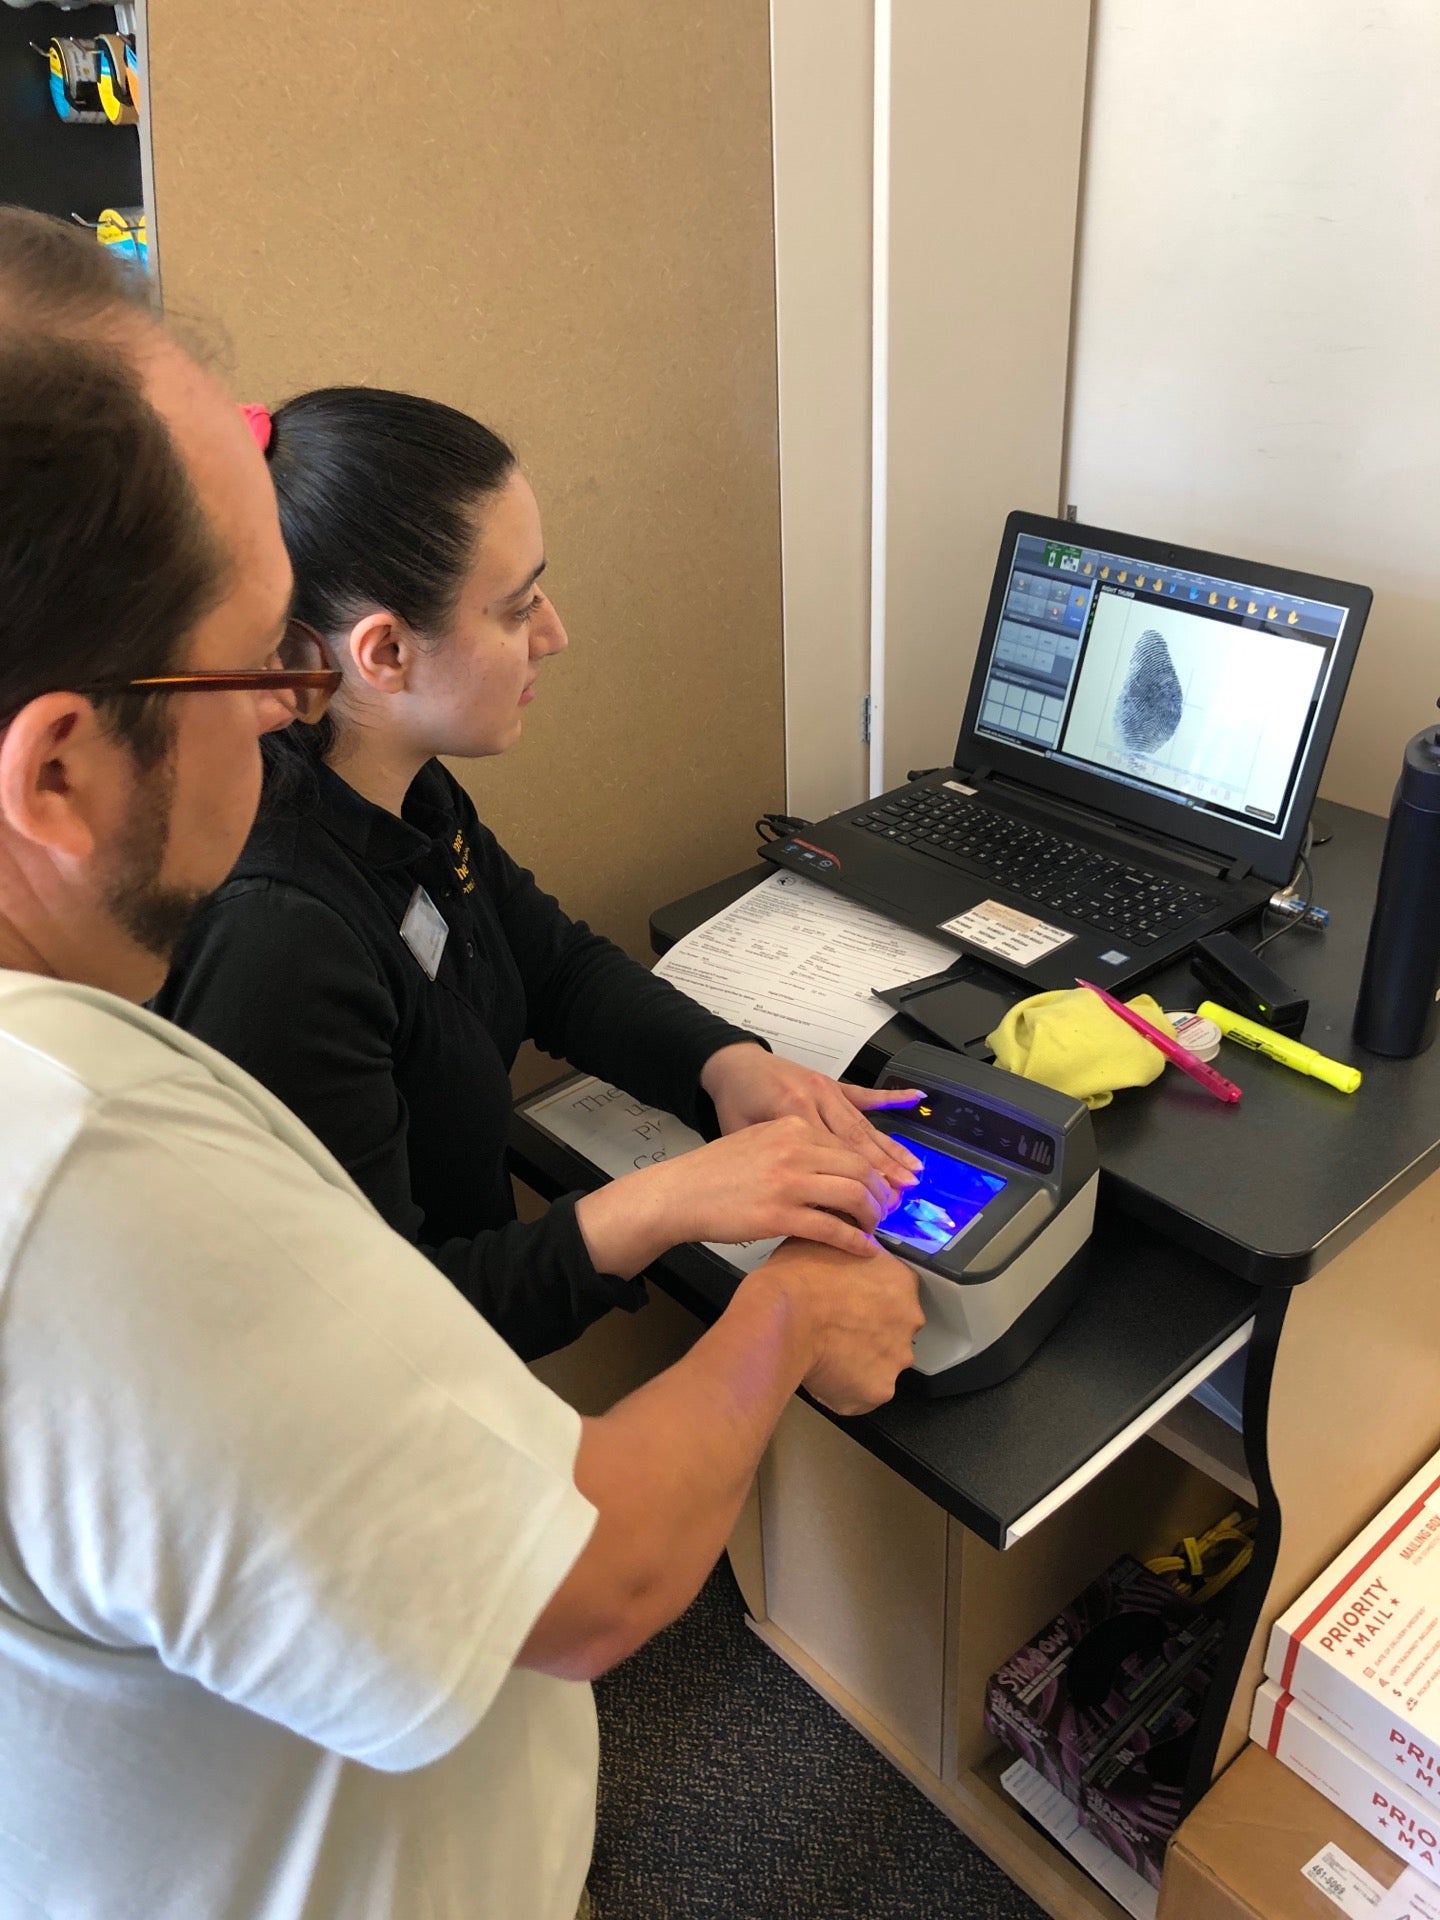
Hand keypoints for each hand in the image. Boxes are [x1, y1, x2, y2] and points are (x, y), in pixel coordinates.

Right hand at [645, 1116, 896, 1256]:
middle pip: (860, 1169)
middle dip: (880, 1193)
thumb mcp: (759, 1140)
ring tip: (874, 1229)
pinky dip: (855, 1241)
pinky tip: (863, 1249)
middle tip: (885, 1210)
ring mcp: (789, 1182)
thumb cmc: (715, 1172)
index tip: (882, 1186)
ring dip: (872, 1216)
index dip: (873, 1169)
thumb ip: (796, 1146)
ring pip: (853, 1196)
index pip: (849, 1145)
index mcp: (792, 1126)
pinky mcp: (780, 1216)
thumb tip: (834, 1169)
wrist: (679, 1193)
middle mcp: (795, 1148)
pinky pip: (833, 1229)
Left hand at [700, 1043, 925, 1193]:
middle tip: (903, 1193)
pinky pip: (864, 1093)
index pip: (833, 1154)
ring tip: (914, 1170)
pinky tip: (915, 1098)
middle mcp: (814, 1097)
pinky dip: (890, 1097)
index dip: (855, 1181)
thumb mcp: (742, 1136)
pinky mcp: (831, 1082)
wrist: (731, 1064)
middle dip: (883, 1169)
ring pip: (864, 1123)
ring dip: (891, 1147)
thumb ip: (774, 1164)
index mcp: (792, 1112)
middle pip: (856, 1140)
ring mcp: (826, 1088)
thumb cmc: (734, 1103)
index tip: (873, 1203)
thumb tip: (803, 1200)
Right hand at [748, 1236, 924, 1415]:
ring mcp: (896, 1356)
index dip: (869, 1299)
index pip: (896, 1293)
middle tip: (835, 1327)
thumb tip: (846, 1228)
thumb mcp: (828, 1237)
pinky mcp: (879, 1389)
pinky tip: (825, 1374)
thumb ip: (849, 1242)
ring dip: (860, 1360)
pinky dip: (848, 1390)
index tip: (850, 1303)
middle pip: (893, 1329)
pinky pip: (865, 1394)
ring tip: (826, 1352)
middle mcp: (909, 1319)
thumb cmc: (796, 1277)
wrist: (781, 1315)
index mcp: (901, 1281)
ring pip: (881, 1362)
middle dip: (869, 1331)